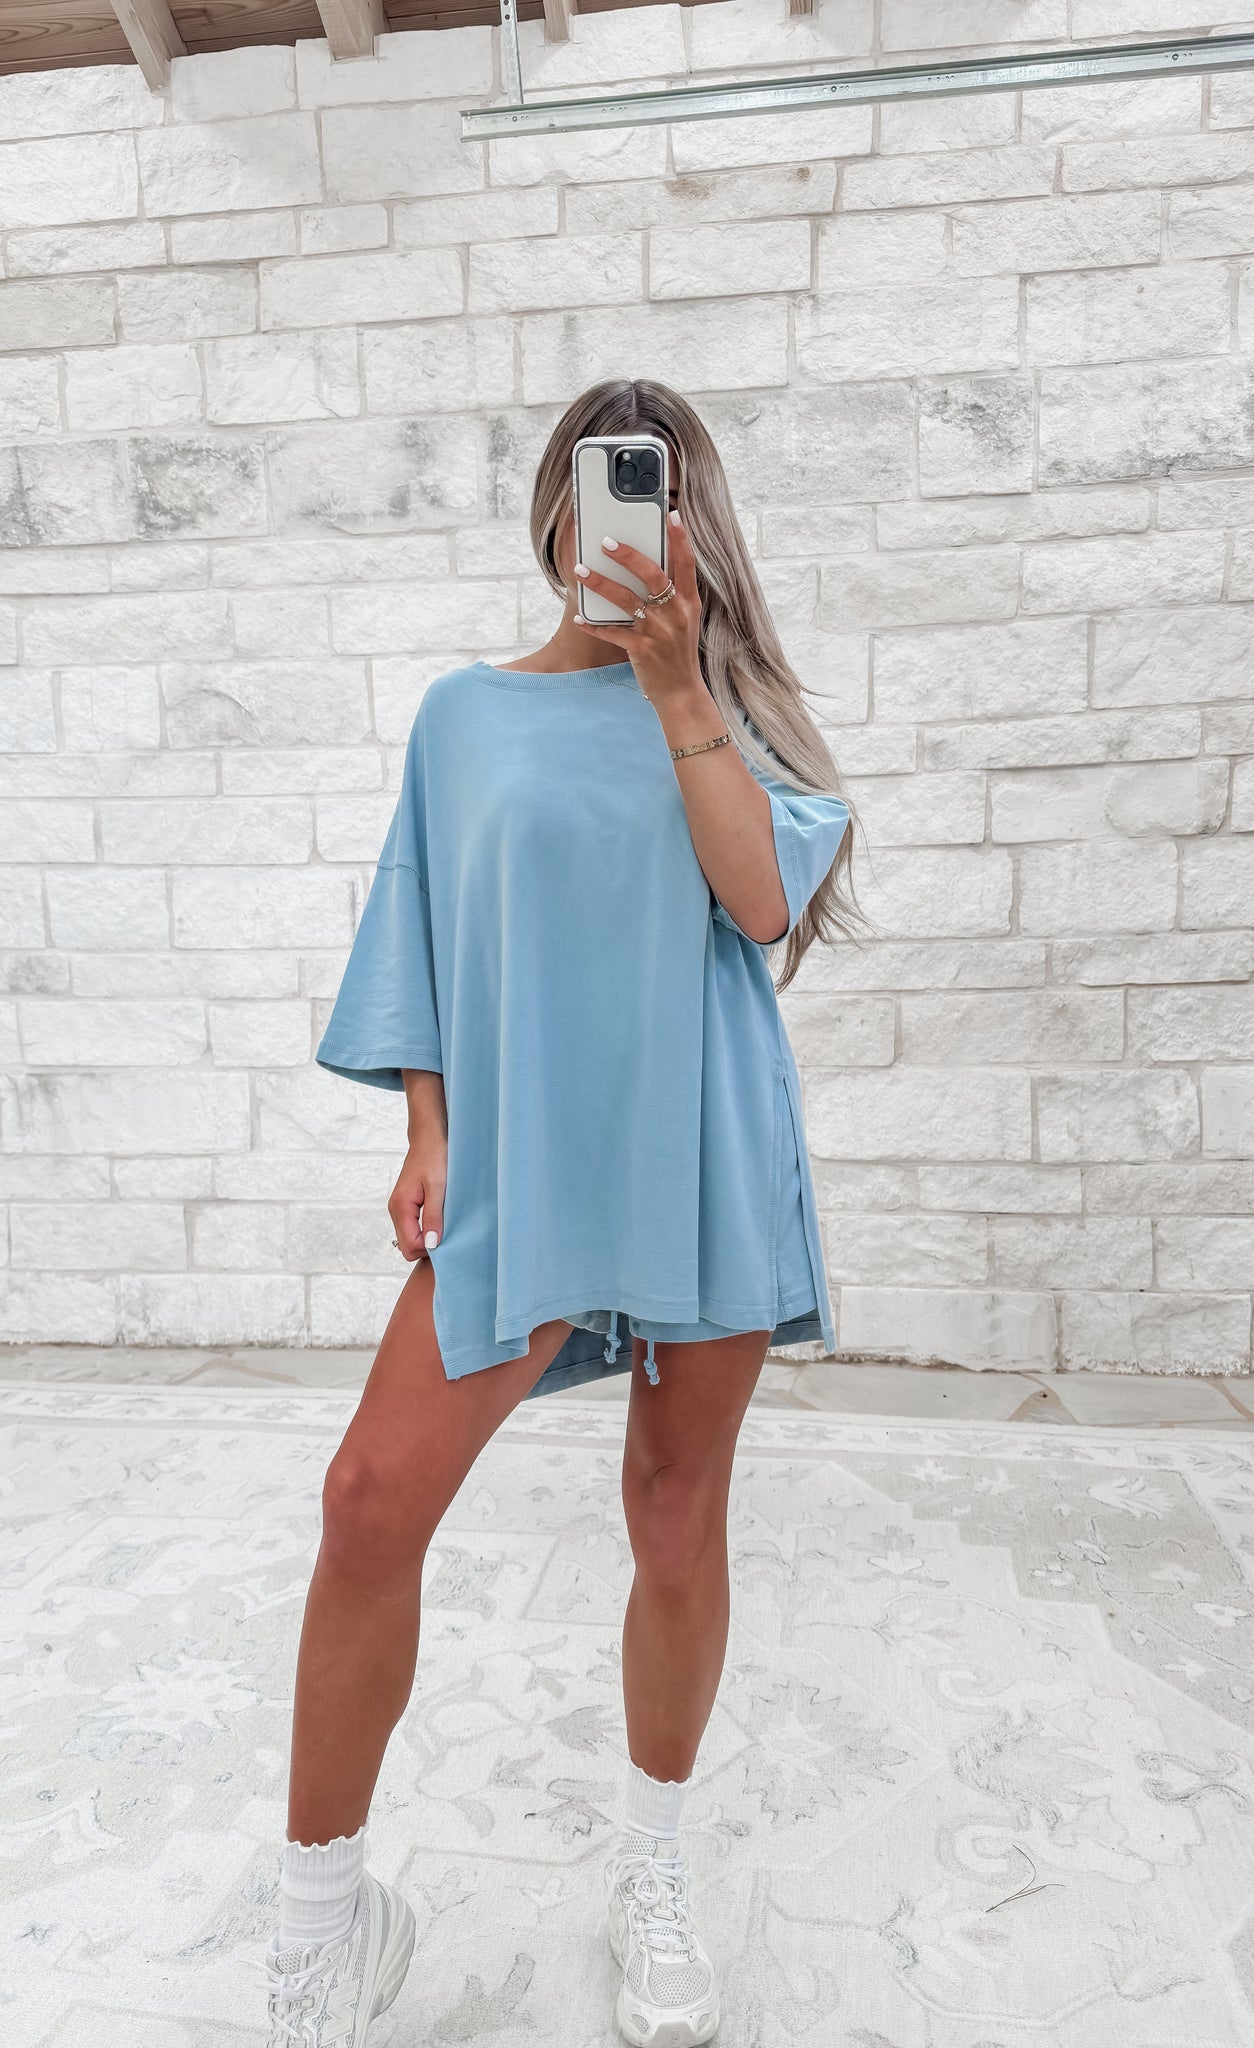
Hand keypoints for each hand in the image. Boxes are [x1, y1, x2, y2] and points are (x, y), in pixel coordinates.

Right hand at [389, 1135, 445, 1260]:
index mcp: (401, 1207)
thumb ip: (433, 1217)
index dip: (429, 1248)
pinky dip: (424, 1231)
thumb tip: (431, 1244)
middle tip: (447, 1234)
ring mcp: (399, 1209)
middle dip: (426, 1246)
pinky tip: (438, 1221)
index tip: (447, 1238)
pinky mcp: (405, 1206)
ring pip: (408, 1239)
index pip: (410, 1245)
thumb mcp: (438, 1188)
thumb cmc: (434, 1157)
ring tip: (444, 1225)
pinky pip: (411, 1229)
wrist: (428, 1139)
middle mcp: (395, 1210)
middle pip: (406, 1247)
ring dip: (426, 1239)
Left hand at [572, 509, 702, 702]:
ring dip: (601, 584)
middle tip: (606, 542)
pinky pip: (613, 633)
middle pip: (652, 575)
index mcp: (688, 602)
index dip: (680, 538)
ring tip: (580, 571)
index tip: (671, 515)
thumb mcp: (684, 620)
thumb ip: (672, 594)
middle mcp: (675, 614)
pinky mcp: (642, 650)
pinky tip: (579, 618)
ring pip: (626, 600)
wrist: (681, 692)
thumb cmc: (678, 652)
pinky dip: (594, 626)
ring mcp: (659, 632)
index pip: (686, 564)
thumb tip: (646, 565)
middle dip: (628, 555)